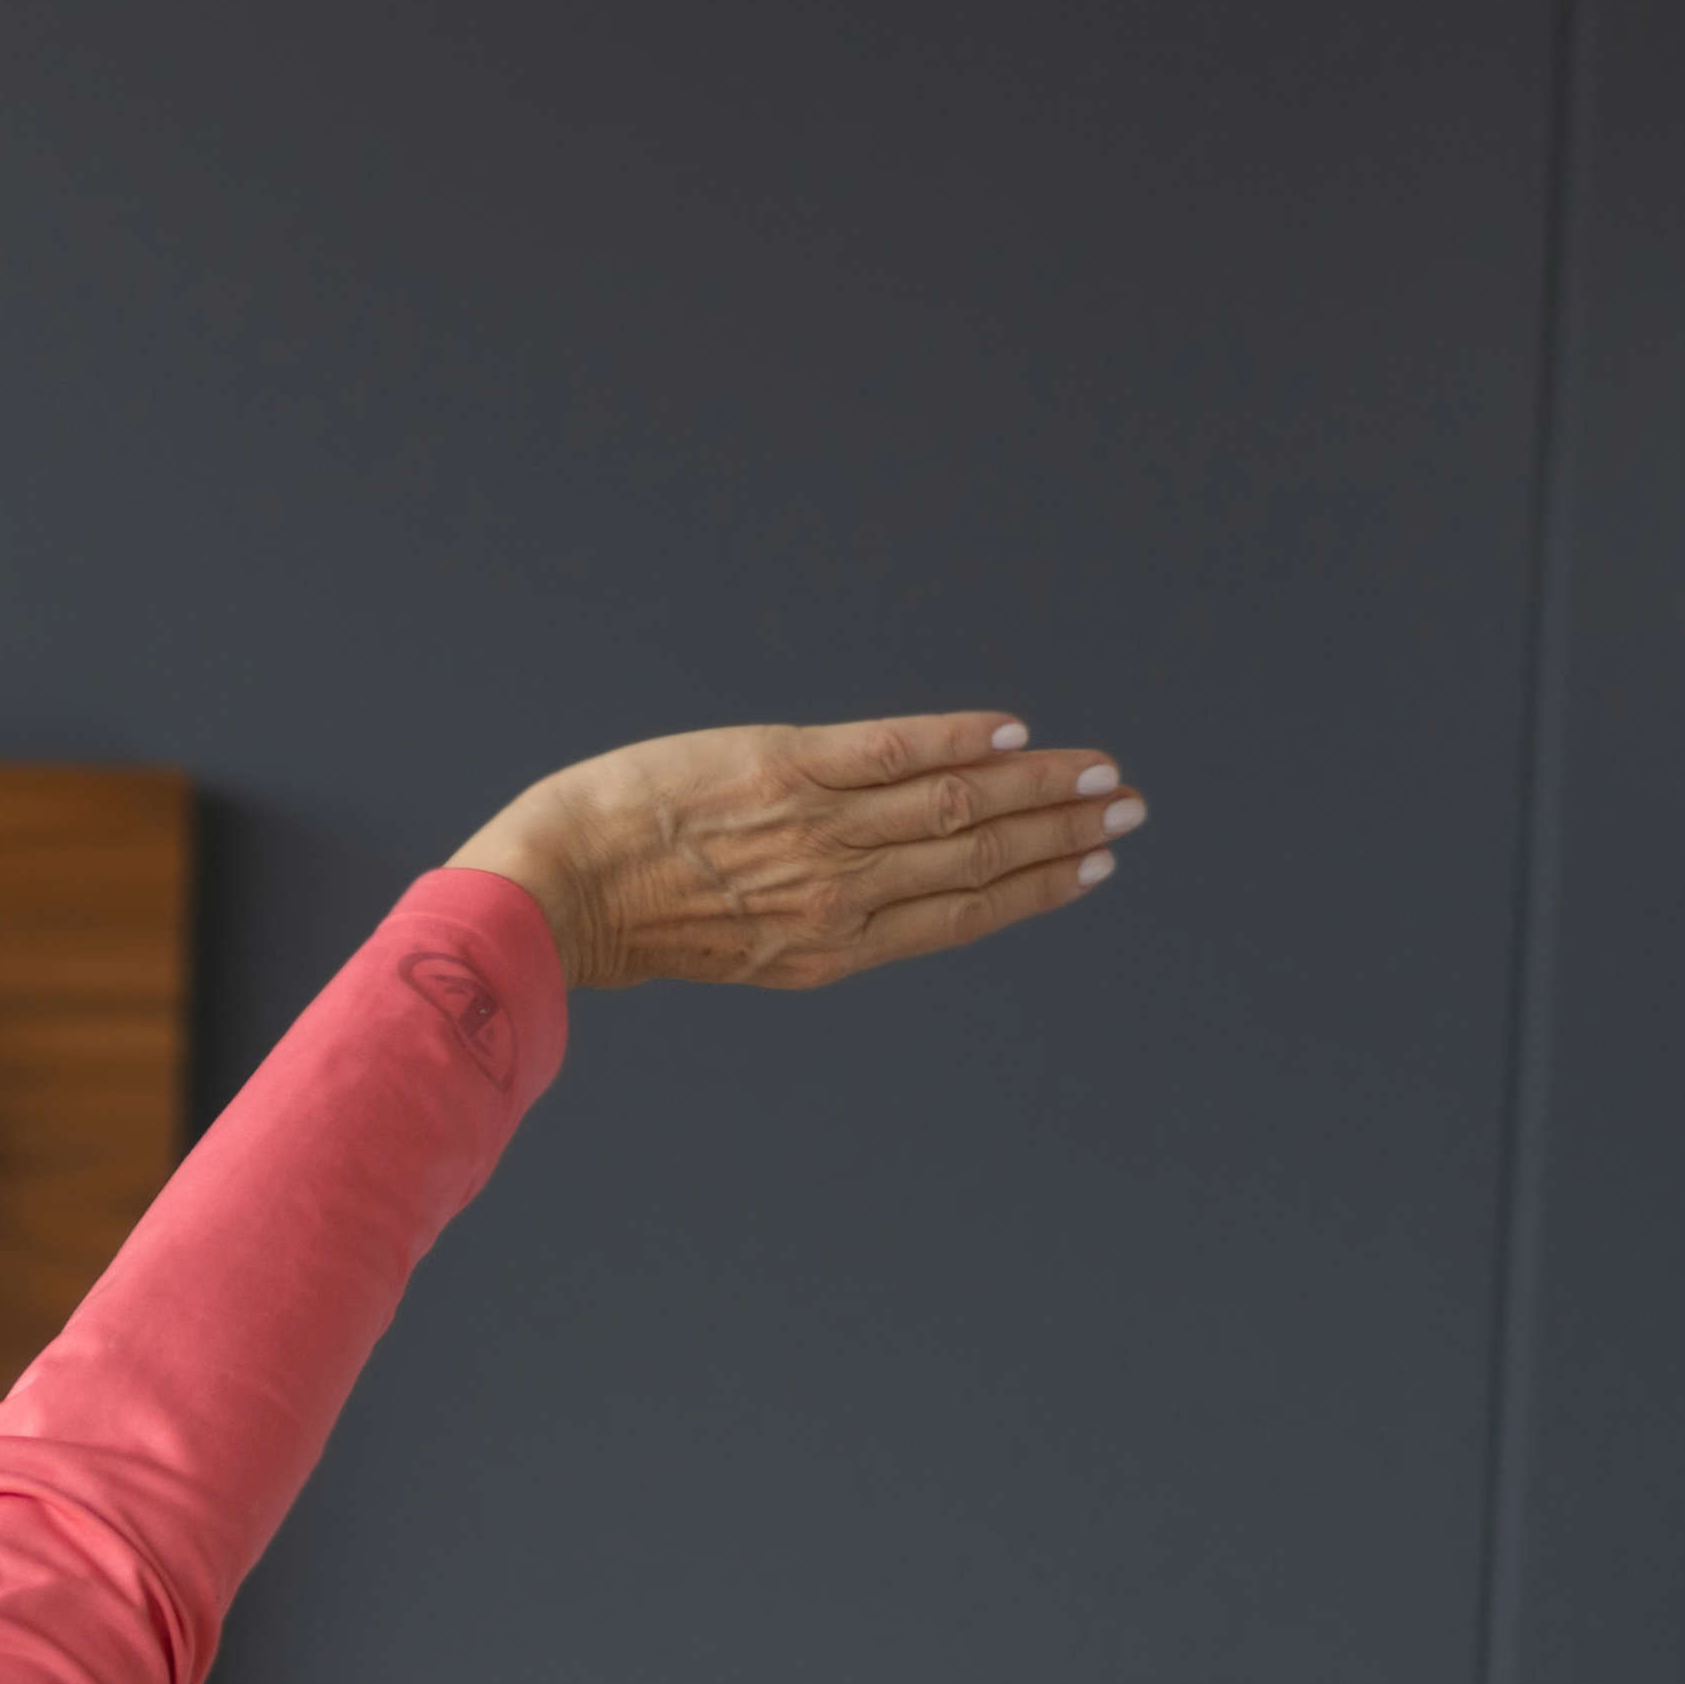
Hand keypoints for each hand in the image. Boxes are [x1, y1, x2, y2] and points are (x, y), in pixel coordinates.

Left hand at [460, 714, 1135, 993]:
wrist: (554, 890)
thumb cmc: (626, 917)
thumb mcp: (732, 940)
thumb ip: (806, 919)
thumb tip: (868, 889)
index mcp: (828, 949)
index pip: (959, 914)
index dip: (1036, 890)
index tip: (1092, 867)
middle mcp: (839, 894)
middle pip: (979, 857)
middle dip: (1064, 834)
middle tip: (1130, 809)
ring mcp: (819, 830)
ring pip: (957, 805)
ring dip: (1041, 786)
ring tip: (1101, 773)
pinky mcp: (788, 767)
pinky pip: (897, 751)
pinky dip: (961, 740)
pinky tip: (1015, 734)